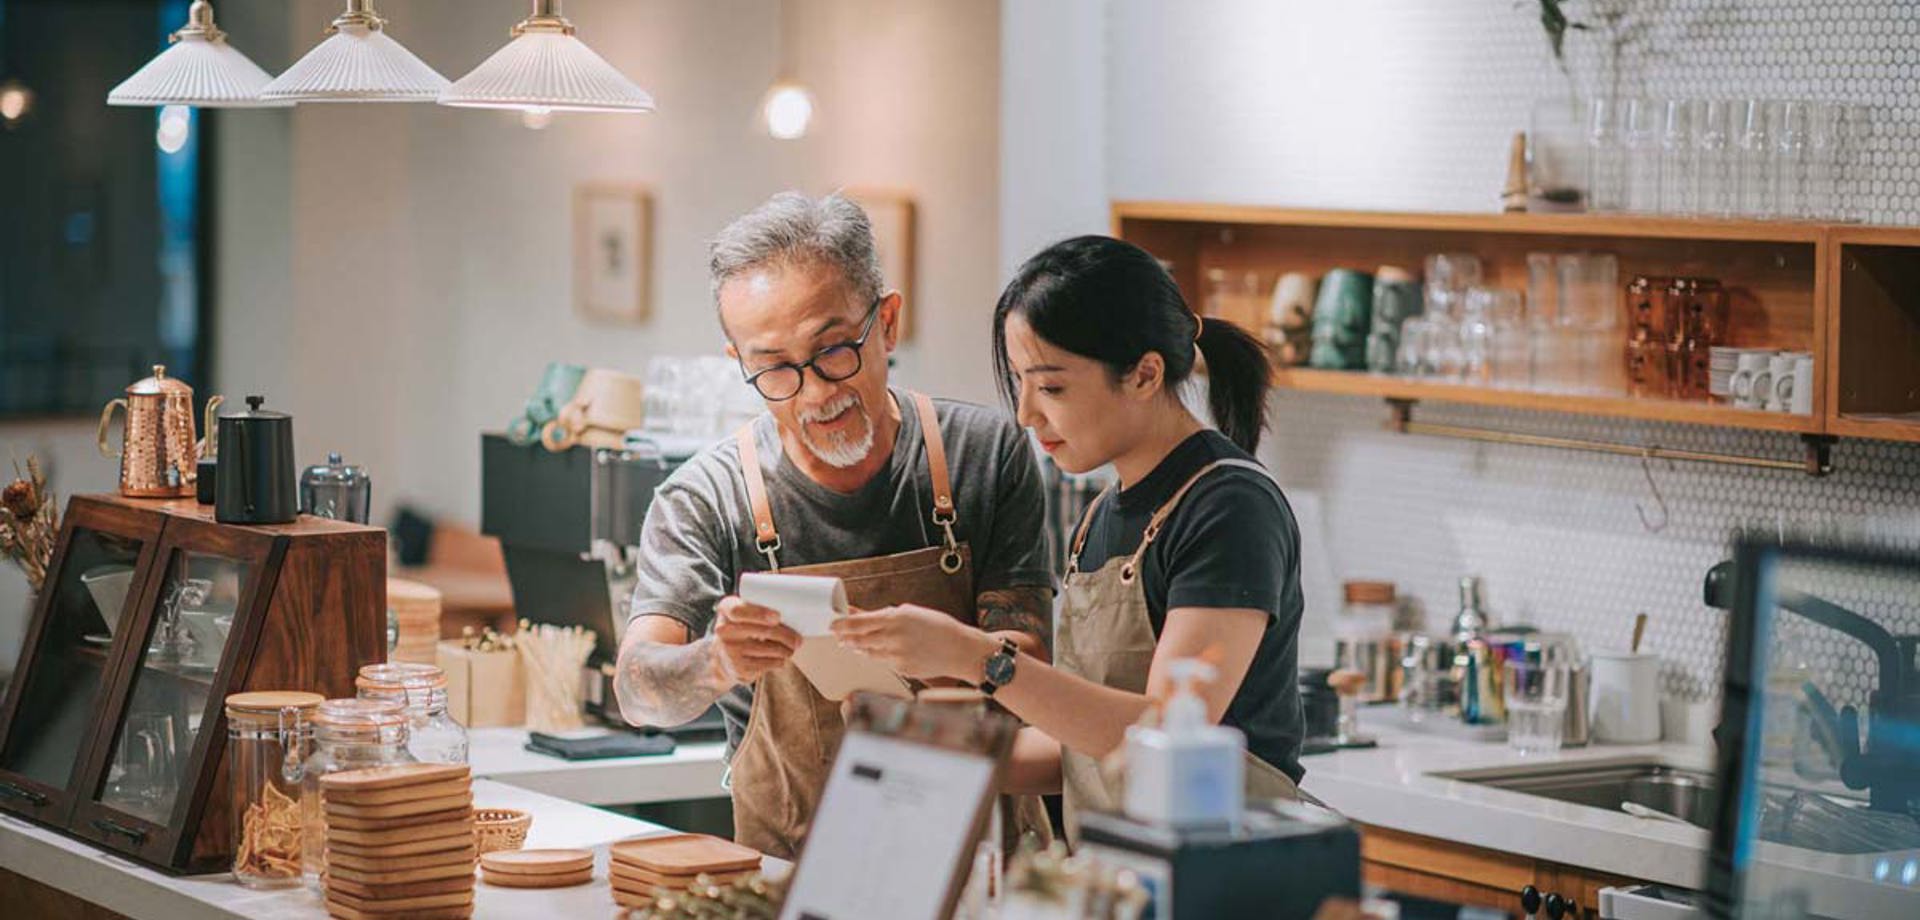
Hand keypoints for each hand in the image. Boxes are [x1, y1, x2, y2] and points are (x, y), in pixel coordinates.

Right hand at [712, 596, 800, 683]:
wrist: (724, 656)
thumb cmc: (743, 628)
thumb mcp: (744, 612)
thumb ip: (762, 607)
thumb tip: (796, 613)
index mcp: (726, 609)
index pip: (739, 610)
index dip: (759, 614)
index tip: (777, 617)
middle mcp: (723, 630)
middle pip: (761, 631)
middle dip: (785, 636)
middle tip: (798, 639)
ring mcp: (729, 651)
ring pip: (768, 649)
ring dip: (786, 650)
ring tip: (791, 649)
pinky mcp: (738, 668)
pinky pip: (767, 664)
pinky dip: (778, 661)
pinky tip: (780, 658)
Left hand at [831, 604, 995, 681]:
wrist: (961, 650)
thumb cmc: (939, 627)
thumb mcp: (912, 613)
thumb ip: (886, 615)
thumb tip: (862, 612)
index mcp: (896, 618)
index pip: (860, 622)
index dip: (843, 624)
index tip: (833, 623)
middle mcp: (894, 637)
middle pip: (859, 638)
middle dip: (847, 637)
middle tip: (838, 635)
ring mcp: (897, 655)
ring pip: (868, 652)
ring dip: (859, 647)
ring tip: (852, 644)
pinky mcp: (901, 669)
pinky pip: (882, 662)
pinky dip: (876, 657)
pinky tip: (875, 652)